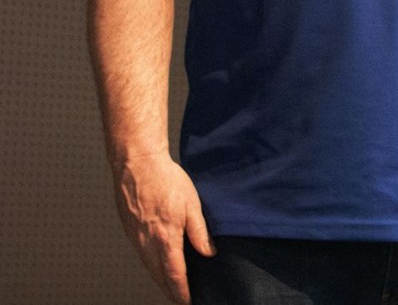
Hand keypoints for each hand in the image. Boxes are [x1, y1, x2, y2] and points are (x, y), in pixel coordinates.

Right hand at [112, 154, 211, 303]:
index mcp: (165, 238)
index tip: (189, 300)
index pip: (174, 274)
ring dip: (160, 280)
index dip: (182, 291)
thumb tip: (208, 253)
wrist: (136, 165)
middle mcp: (147, 243)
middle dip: (170, 291)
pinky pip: (141, 255)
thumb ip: (199, 232)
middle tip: (182, 299)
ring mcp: (135, 238)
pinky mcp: (129, 230)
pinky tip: (158, 265)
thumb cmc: (165, 180)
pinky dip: (151, 266)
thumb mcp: (192, 204)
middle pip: (159, 276)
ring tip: (172, 288)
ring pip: (148, 267)